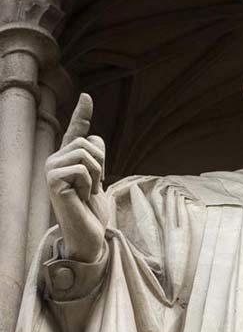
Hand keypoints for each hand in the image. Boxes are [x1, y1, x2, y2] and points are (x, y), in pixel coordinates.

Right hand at [46, 93, 108, 263]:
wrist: (88, 234)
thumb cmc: (93, 209)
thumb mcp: (99, 178)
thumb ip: (96, 157)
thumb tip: (94, 138)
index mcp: (68, 159)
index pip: (76, 131)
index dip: (82, 113)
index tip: (87, 97)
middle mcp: (56, 160)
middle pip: (89, 142)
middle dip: (102, 164)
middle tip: (95, 186)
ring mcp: (51, 170)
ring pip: (86, 154)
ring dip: (96, 175)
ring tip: (88, 192)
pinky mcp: (53, 181)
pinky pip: (82, 169)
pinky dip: (89, 184)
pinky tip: (81, 197)